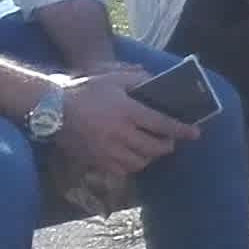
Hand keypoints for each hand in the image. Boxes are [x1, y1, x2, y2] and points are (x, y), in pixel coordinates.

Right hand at [48, 71, 195, 181]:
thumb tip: (158, 84)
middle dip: (167, 145)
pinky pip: (120, 170)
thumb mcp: (115, 78)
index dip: (181, 130)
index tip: (195, 133)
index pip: (162, 124)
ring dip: (150, 156)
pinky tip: (132, 156)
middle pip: (154, 147)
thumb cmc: (86, 89)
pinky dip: (131, 165)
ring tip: (151, 147)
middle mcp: (119, 133)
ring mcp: (105, 150)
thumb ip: (139, 80)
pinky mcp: (94, 160)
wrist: (52, 108)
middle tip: (170, 140)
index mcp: (127, 111)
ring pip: (138, 162)